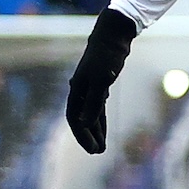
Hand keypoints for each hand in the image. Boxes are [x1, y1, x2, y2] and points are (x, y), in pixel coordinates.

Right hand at [66, 8, 138, 153]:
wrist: (113, 36)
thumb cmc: (107, 57)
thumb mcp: (102, 80)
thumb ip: (93, 102)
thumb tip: (85, 123)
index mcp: (77, 90)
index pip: (75, 118)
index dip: (82, 135)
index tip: (92, 149)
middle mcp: (80, 90)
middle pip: (81, 119)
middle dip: (88, 136)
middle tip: (98, 152)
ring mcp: (89, 88)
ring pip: (90, 114)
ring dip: (95, 130)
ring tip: (101, 146)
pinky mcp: (100, 85)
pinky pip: (97, 107)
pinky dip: (100, 118)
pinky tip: (103, 129)